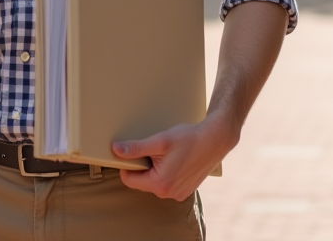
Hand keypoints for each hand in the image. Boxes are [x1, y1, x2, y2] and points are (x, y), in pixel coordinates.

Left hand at [112, 112, 236, 200]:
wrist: (216, 139)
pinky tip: (177, 158)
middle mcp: (169, 194)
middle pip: (143, 181)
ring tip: (168, 153)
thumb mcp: (160, 141)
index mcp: (160, 184)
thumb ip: (137, 148)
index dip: (128, 164)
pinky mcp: (186, 190)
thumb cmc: (189, 138)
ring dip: (156, 168)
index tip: (136, 151)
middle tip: (155, 150)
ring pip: (155, 182)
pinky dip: (168, 172)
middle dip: (144, 165)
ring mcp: (179, 193)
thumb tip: (116, 150)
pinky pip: (168, 183)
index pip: (130, 179)